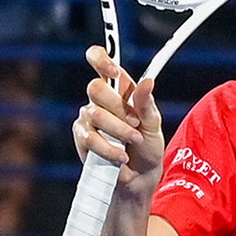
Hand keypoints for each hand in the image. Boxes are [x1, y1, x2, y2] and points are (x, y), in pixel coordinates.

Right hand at [74, 46, 164, 193]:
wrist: (140, 176)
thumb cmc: (148, 146)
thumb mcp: (153, 124)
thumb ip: (147, 103)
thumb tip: (148, 81)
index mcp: (120, 89)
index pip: (102, 62)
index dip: (101, 59)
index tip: (113, 69)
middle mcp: (101, 100)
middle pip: (95, 88)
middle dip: (117, 106)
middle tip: (136, 122)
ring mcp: (88, 119)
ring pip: (94, 114)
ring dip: (118, 130)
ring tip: (134, 141)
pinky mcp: (82, 138)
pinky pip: (89, 137)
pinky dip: (108, 148)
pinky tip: (121, 155)